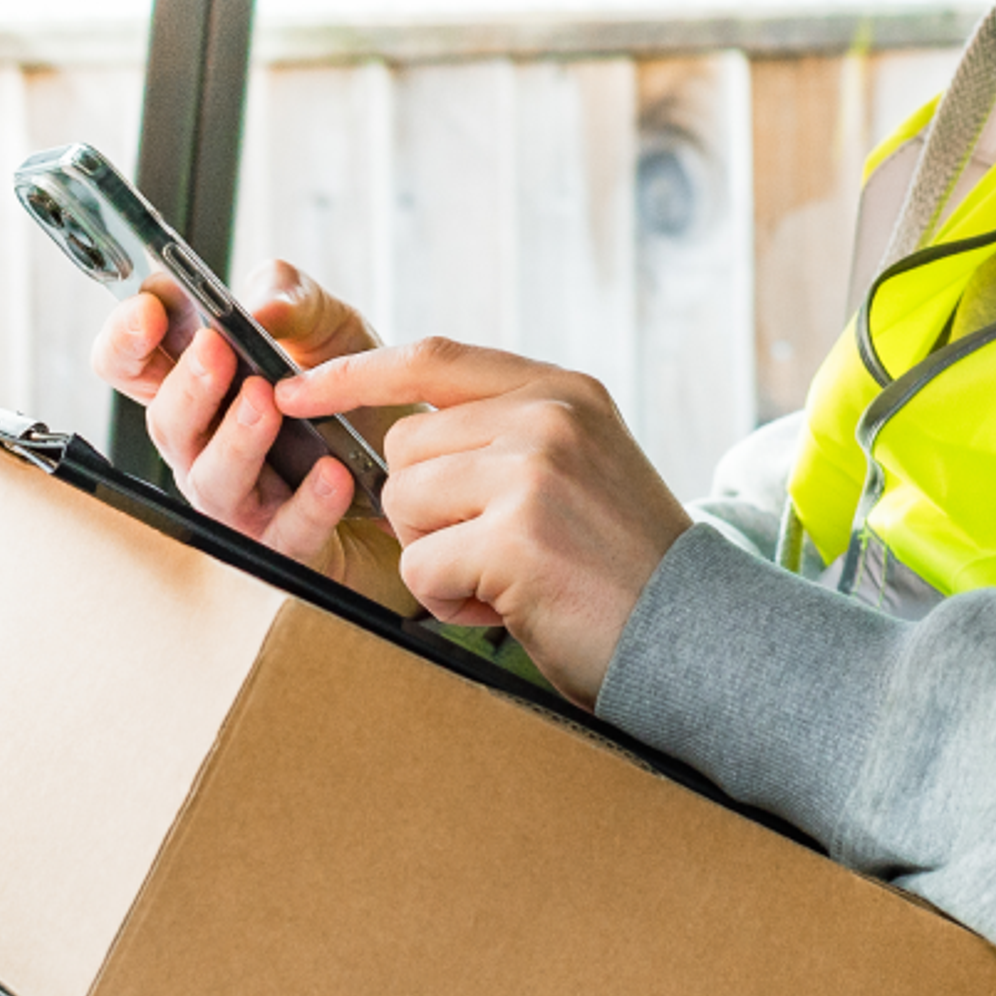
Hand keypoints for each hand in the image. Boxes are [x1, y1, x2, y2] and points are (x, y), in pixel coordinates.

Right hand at [89, 262, 414, 608]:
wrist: (418, 463)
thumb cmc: (354, 396)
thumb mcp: (328, 328)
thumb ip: (291, 301)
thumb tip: (259, 309)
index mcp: (200, 391)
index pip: (131, 367)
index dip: (124, 340)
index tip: (148, 311)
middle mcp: (206, 449)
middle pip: (166, 424)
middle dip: (187, 385)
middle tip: (216, 349)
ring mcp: (241, 502)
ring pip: (214, 482)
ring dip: (237, 440)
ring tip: (268, 403)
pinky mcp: (287, 546)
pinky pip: (286, 533)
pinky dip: (308, 503)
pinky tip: (332, 474)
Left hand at [274, 340, 693, 706]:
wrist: (699, 637)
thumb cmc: (624, 567)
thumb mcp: (578, 467)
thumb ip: (504, 434)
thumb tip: (397, 438)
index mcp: (561, 392)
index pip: (431, 359)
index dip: (353, 373)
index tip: (296, 389)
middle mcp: (548, 418)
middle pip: (403, 448)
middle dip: (423, 511)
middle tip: (491, 549)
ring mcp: (533, 472)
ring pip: (404, 505)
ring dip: (438, 558)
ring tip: (508, 577)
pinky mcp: (516, 536)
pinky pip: (420, 566)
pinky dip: (450, 600)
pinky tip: (511, 605)